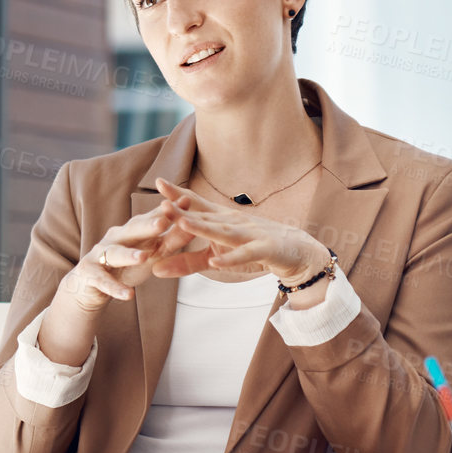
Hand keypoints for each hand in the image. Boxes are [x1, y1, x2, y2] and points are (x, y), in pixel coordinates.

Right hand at [55, 203, 198, 313]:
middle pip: (132, 230)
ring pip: (115, 253)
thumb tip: (195, 227)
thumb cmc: (123, 267)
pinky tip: (129, 295)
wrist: (89, 286)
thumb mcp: (149, 254)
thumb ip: (169, 242)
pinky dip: (115, 288)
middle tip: (164, 221)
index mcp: (132, 232)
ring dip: (129, 255)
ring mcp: (100, 255)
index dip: (167, 212)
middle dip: (148, 226)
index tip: (186, 202)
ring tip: (143, 257)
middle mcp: (115, 238)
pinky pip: (103, 282)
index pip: (151, 219)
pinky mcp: (89, 274)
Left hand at [151, 178, 327, 285]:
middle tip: (160, 204)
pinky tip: (216, 262)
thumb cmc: (252, 249)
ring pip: (223, 231)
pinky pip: (245, 254)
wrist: (296, 252)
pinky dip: (231, 258)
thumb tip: (154, 269)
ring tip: (183, 223)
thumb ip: (186, 263)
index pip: (197, 204)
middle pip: (206, 215)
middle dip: (183, 210)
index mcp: (221, 219)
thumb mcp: (215, 258)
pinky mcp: (264, 249)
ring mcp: (250, 233)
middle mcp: (234, 221)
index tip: (158, 182)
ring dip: (203, 227)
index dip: (178, 194)